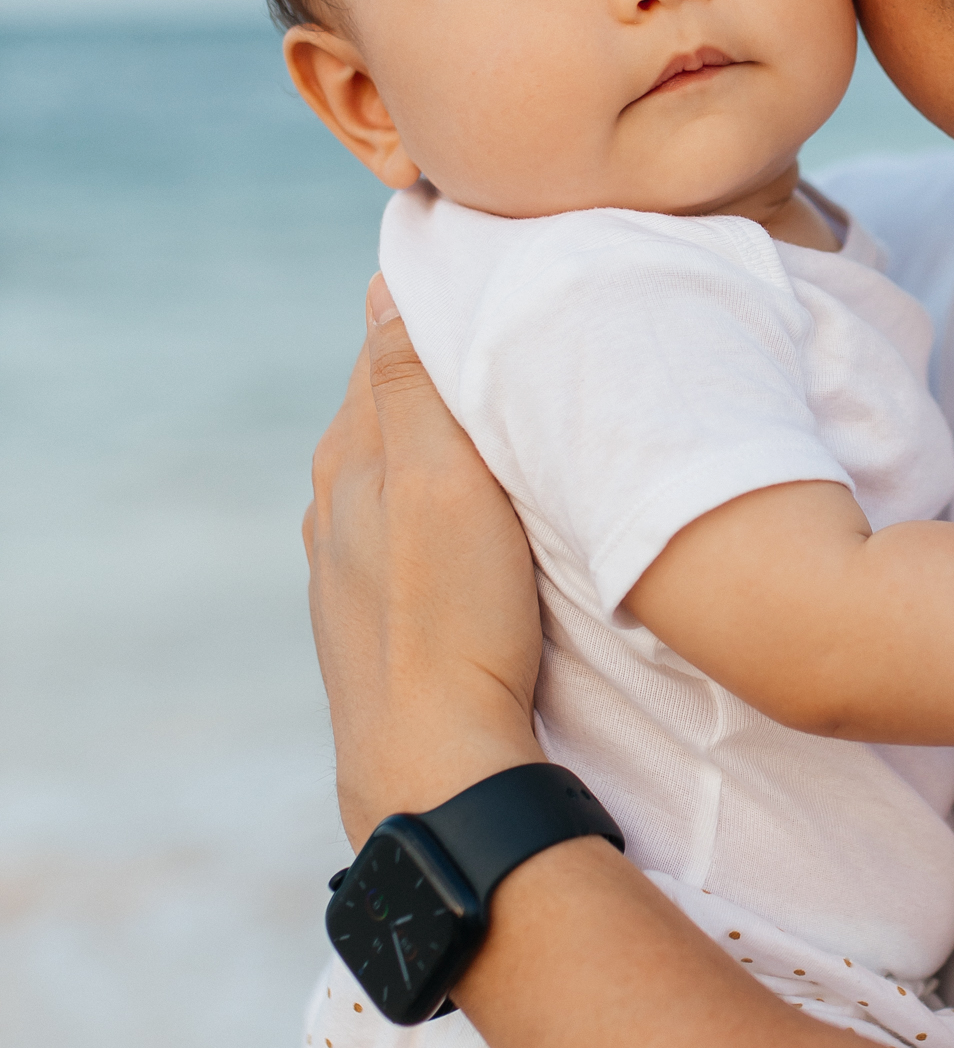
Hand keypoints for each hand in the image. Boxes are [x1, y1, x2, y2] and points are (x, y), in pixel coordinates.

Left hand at [305, 279, 541, 843]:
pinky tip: (488, 522)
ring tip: (515, 425)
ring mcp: (352, 566)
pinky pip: (414, 530)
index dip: (443, 311)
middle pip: (395, 406)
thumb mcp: (443, 479)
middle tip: (524, 345)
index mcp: (349, 457)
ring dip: (450, 444)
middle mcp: (336, 504)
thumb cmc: (453, 618)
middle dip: (448, 374)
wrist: (436, 764)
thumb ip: (413, 382)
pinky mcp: (380, 616)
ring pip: (405, 471)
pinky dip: (449, 505)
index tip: (502, 284)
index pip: (389, 346)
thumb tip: (386, 283)